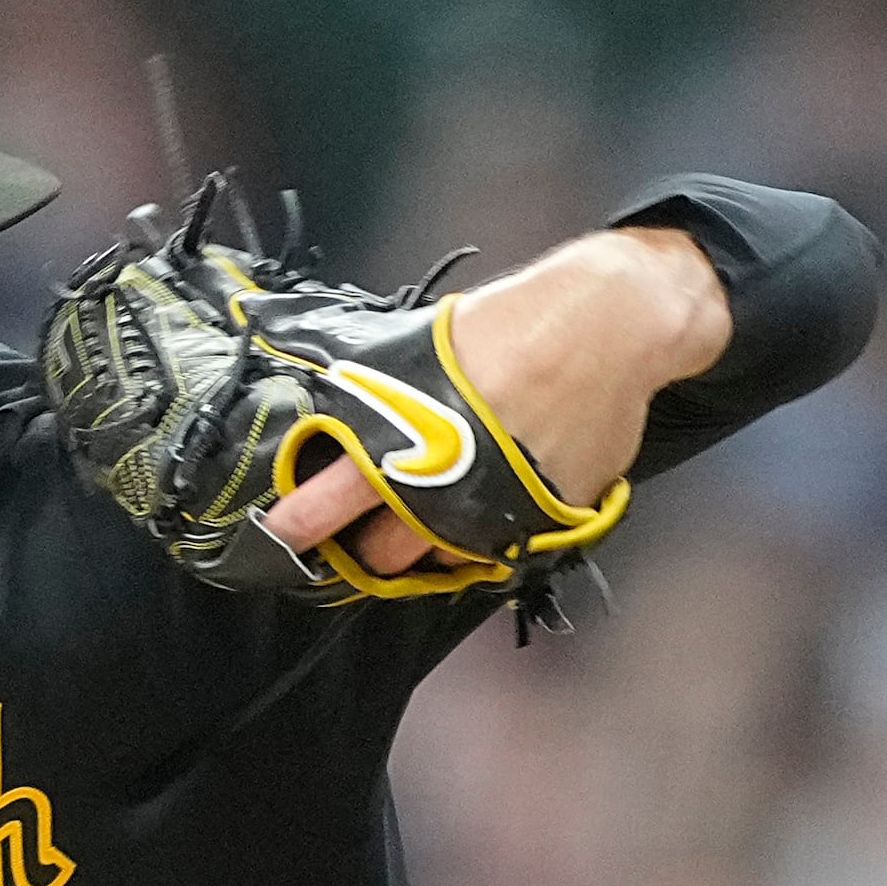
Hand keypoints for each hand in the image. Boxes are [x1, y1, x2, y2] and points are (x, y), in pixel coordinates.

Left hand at [256, 228, 726, 580]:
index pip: (334, 497)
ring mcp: (498, 513)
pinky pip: (495, 550)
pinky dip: (478, 537)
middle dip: (367, 545)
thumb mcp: (425, 343)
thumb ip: (373, 382)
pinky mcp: (545, 522)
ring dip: (423, 546)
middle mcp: (448, 487)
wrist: (608, 325)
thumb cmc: (511, 325)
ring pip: (440, 560)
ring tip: (424, 515)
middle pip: (384, 553)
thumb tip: (311, 378)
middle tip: (364, 526)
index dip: (299, 523)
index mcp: (409, 435)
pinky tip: (477, 507)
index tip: (278, 536)